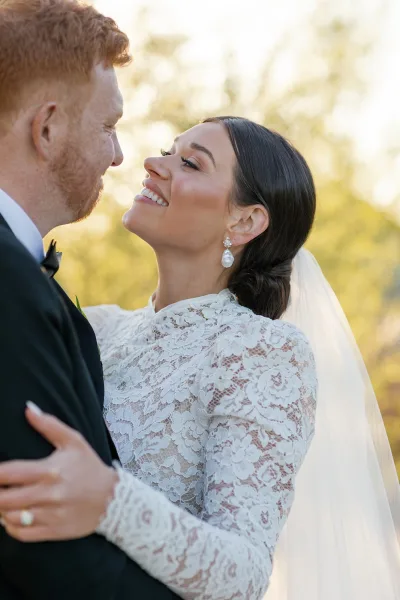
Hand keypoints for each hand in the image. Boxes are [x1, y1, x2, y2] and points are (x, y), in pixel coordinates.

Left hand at [0, 402, 117, 541]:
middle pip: (4, 499)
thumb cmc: (89, 467)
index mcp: (50, 471)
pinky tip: (10, 517)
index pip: (10, 473)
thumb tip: (28, 409)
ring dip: (0, 510)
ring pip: (10, 518)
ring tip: (2, 501)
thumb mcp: (74, 441)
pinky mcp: (53, 531)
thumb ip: (49, 425)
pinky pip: (22, 534)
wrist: (112, 498)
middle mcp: (48, 495)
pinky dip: (10, 527)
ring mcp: (50, 515)